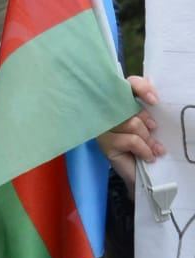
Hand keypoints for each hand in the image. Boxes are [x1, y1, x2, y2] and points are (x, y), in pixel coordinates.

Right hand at [96, 76, 162, 195]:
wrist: (138, 173)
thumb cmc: (143, 145)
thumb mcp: (148, 124)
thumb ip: (146, 110)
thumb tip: (153, 101)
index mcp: (119, 102)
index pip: (129, 84)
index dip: (142, 87)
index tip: (154, 101)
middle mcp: (107, 112)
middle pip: (130, 105)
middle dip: (146, 119)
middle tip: (153, 129)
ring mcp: (103, 128)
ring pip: (132, 124)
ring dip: (147, 138)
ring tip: (153, 148)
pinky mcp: (104, 143)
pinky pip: (131, 140)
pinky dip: (143, 149)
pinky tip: (147, 156)